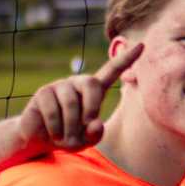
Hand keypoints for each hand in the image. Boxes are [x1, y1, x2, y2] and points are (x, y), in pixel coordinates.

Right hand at [19, 39, 144, 154]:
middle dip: (91, 107)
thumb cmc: (69, 137)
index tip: (143, 45)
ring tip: (66, 138)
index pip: (112, 70)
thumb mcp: (86, 140)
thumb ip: (95, 135)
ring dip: (71, 126)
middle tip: (86, 126)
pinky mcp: (43, 93)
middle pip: (91, 83)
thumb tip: (95, 123)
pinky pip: (52, 110)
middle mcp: (78, 83)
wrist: (41, 139)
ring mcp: (59, 86)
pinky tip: (54, 135)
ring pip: (70, 102)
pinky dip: (56, 128)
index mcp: (95, 90)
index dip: (126, 59)